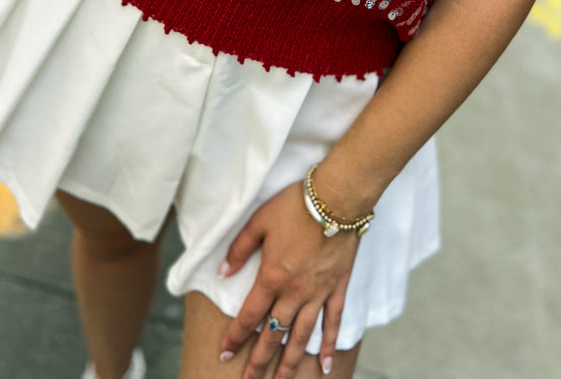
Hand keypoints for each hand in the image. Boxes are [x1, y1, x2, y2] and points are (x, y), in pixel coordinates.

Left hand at [217, 180, 360, 377]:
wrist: (336, 198)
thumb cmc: (295, 205)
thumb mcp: (259, 221)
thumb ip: (239, 249)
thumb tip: (222, 273)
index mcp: (272, 277)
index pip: (249, 316)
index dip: (235, 337)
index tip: (224, 355)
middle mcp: (294, 292)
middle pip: (274, 335)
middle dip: (259, 362)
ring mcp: (318, 293)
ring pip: (301, 336)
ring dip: (290, 363)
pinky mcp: (337, 287)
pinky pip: (333, 322)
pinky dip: (329, 345)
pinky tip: (324, 366)